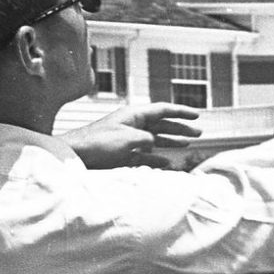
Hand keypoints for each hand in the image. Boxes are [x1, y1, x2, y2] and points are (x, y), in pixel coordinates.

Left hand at [63, 102, 202, 167]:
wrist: (75, 155)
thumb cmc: (99, 142)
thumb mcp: (129, 138)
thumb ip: (148, 139)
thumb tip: (154, 143)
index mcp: (134, 115)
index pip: (163, 110)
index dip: (181, 112)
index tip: (197, 115)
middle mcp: (132, 125)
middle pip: (162, 124)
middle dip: (180, 128)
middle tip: (198, 133)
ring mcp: (128, 139)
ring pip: (155, 139)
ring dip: (171, 142)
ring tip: (187, 144)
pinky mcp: (122, 154)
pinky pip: (145, 155)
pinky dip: (156, 159)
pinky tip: (167, 163)